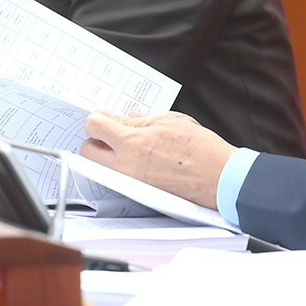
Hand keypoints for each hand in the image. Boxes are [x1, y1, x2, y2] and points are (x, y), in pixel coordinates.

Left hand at [79, 110, 233, 209]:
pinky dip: (121, 164)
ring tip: (126, 142)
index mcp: (132, 142)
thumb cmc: (199, 148)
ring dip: (106, 153)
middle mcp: (125, 165)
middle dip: (94, 139)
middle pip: (88, 151)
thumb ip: (141, 120)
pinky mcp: (140, 190)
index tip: (104, 114)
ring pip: (102, 166)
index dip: (98, 117)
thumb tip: (126, 117)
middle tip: (109, 130)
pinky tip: (139, 155)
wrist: (218, 177)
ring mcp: (131, 181)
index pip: (95, 126)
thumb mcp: (168, 121)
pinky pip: (119, 175)